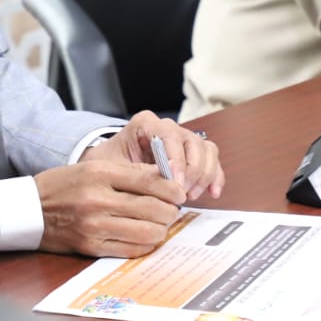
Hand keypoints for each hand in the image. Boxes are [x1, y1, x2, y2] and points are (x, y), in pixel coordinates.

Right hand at [34, 159, 182, 257]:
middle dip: (170, 210)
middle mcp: (98, 199)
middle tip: (173, 209)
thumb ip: (127, 172)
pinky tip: (147, 237)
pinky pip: (130, 249)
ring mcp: (94, 226)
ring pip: (146, 232)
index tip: (180, 192)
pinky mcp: (91, 247)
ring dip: (161, 229)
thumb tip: (164, 179)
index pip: (148, 180)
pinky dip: (145, 244)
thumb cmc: (63, 185)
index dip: (171, 188)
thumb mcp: (93, 167)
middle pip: (152, 208)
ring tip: (161, 223)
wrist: (30, 209)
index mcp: (99, 174)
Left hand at [81, 110, 225, 201]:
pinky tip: (212, 193)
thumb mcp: (113, 168)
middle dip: (192, 171)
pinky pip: (211, 160)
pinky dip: (214, 176)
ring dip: (203, 175)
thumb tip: (162, 185)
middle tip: (183, 195)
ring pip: (206, 150)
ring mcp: (182, 139)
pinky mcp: (192, 154)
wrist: (105, 167)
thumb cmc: (107, 165)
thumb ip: (137, 172)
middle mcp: (167, 127)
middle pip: (193, 143)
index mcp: (146, 124)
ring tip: (190, 196)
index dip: (177, 160)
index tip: (176, 184)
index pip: (170, 136)